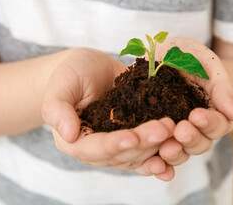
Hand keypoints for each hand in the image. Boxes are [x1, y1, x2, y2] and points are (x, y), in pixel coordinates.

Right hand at [41, 48, 174, 180]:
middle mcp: (97, 149)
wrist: (92, 70)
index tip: (132, 137)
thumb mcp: (62, 83)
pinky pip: (148, 153)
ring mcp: (118, 145)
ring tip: (175, 133)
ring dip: (158, 148)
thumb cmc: (72, 73)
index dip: (113, 145)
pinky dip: (161, 159)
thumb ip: (57, 107)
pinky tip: (174, 162)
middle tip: (165, 127)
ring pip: (138, 156)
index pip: (94, 148)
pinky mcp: (134, 137)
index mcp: (75, 140)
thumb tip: (68, 134)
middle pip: (122, 154)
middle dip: (144, 143)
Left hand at [154, 37, 232, 164]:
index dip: (209, 122)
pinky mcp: (154, 136)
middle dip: (192, 138)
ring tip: (165, 149)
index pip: (218, 124)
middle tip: (180, 131)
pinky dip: (158, 164)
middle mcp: (195, 127)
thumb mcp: (203, 60)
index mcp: (212, 111)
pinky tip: (155, 166)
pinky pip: (158, 155)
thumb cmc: (186, 54)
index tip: (196, 115)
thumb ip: (221, 84)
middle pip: (201, 143)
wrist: (157, 55)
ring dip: (176, 153)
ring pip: (181, 152)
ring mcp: (174, 133)